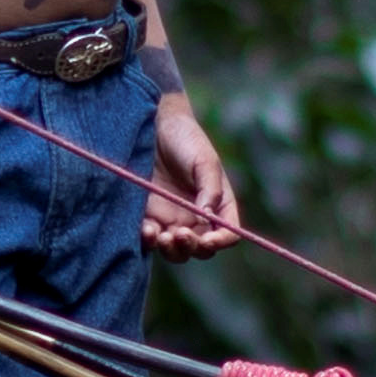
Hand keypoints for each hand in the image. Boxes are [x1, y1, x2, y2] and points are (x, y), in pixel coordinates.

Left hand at [144, 92, 241, 255]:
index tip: (209, 240)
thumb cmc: (186, 139)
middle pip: (200, 249)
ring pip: (176, 251)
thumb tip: (206, 216)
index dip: (221, 241)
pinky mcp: (148, 217)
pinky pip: (150, 240)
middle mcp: (198, 218)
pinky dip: (149, 241)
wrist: (152, 125)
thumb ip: (210, 189)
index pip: (228, 234)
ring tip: (163, 236)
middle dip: (192, 247)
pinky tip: (147, 231)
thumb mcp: (204, 160)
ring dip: (172, 250)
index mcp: (219, 205)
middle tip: (180, 234)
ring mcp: (172, 220)